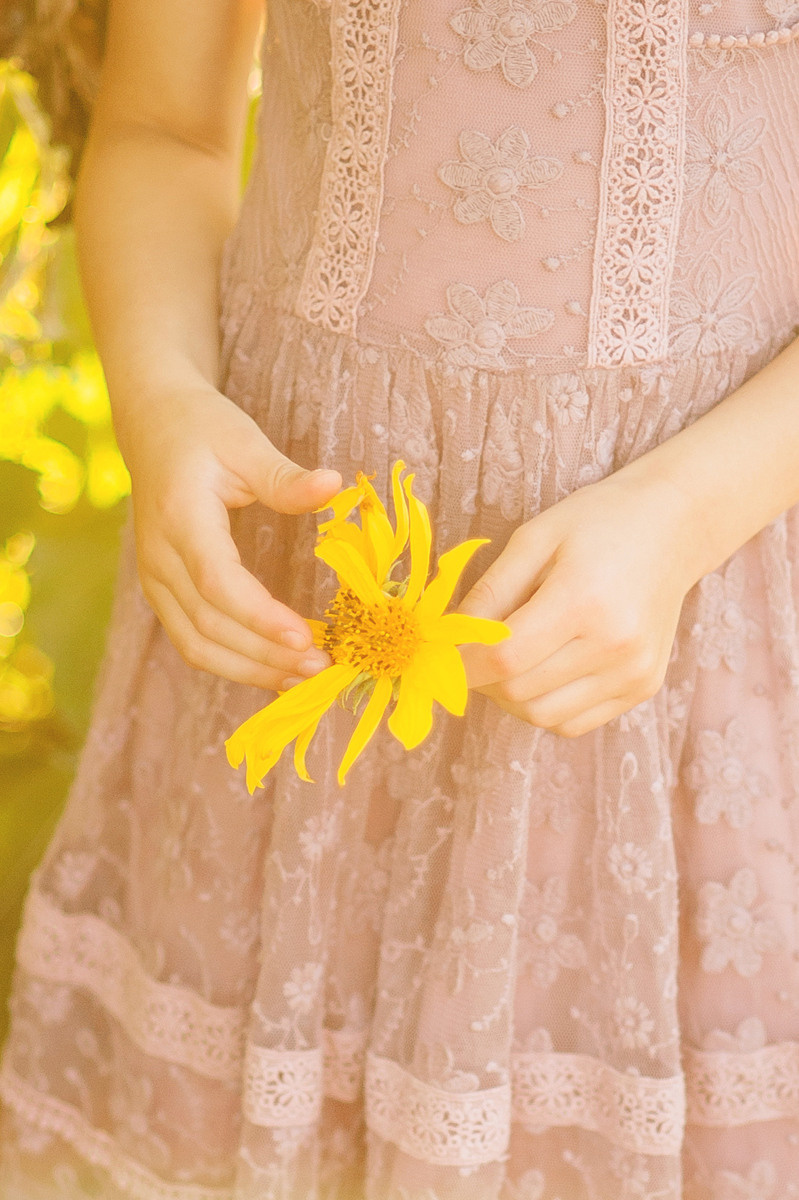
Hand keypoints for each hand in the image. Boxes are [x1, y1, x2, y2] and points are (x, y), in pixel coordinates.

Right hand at [123, 386, 341, 689]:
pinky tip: (275, 671)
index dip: (260, 617)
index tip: (306, 638)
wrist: (152, 424)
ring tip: (304, 678)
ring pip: (197, 646)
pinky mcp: (163, 592)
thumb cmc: (202, 429)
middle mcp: (160, 558)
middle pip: (209, 626)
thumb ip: (285, 477)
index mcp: (180, 519)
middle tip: (322, 667)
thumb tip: (333, 484)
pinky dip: (234, 664)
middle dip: (266, 656)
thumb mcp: (245, 442)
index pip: (218, 583)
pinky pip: (193, 641)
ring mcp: (156, 580)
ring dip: (251, 670)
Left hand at [457, 471, 696, 736]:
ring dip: (510, 697)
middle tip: (475, 650)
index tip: (442, 654)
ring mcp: (633, 672)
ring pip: (543, 715)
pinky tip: (543, 670)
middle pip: (519, 692)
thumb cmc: (597, 523)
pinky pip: (573, 722)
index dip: (462, 664)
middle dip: (482, 679)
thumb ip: (489, 591)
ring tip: (510, 659)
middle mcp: (614, 645)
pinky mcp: (642, 687)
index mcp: (583, 599)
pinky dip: (544, 706)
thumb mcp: (534, 538)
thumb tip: (449, 638)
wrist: (674, 527)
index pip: (504, 658)